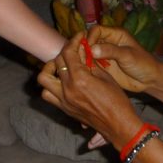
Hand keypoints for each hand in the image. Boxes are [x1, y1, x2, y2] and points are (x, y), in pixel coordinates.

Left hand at [38, 32, 142, 147]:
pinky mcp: (64, 108)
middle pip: (57, 62)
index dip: (74, 41)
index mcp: (80, 79)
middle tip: (74, 50)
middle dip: (65, 52)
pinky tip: (62, 82)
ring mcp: (63, 100)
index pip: (69, 53)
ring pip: (43, 79)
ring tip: (61, 67)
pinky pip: (48, 94)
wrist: (118, 125)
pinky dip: (50, 85)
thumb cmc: (117, 100)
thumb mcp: (105, 77)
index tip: (79, 37)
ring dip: (50, 69)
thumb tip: (82, 52)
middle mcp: (67, 89)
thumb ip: (90, 63)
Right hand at [82, 25, 162, 93]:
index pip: (96, 30)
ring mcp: (105, 54)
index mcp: (115, 34)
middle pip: (90, 40)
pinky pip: (91, 63)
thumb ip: (111, 51)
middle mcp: (108, 42)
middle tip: (81, 58)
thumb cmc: (143, 64)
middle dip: (84, 47)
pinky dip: (86, 66)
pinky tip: (85, 71)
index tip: (88, 49)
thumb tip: (92, 49)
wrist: (149, 80)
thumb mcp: (127, 56)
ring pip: (88, 51)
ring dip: (83, 57)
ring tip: (81, 66)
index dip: (90, 38)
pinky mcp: (103, 65)